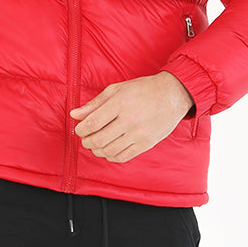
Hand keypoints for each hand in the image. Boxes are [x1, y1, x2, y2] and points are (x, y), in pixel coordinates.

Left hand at [69, 72, 193, 162]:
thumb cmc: (142, 89)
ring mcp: (139, 134)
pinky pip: (123, 157)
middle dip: (87, 141)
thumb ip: (94, 103)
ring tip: (96, 144)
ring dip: (97, 150)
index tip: (79, 129)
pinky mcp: (147, 144)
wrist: (172, 95)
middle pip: (98, 139)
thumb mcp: (116, 89)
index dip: (81, 130)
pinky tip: (109, 150)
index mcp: (119, 103)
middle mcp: (129, 120)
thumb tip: (74, 114)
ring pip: (109, 151)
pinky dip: (111, 157)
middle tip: (85, 138)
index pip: (92, 123)